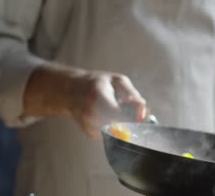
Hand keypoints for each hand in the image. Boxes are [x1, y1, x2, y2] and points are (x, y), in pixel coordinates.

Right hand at [24, 64, 146, 138]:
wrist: (70, 91)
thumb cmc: (97, 83)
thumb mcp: (116, 80)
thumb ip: (131, 94)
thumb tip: (143, 110)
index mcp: (98, 99)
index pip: (123, 115)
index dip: (135, 115)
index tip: (140, 111)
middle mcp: (91, 115)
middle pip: (123, 126)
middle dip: (130, 119)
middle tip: (127, 107)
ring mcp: (89, 126)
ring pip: (119, 131)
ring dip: (123, 122)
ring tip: (114, 109)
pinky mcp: (91, 134)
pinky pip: (112, 133)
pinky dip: (115, 126)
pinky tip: (107, 115)